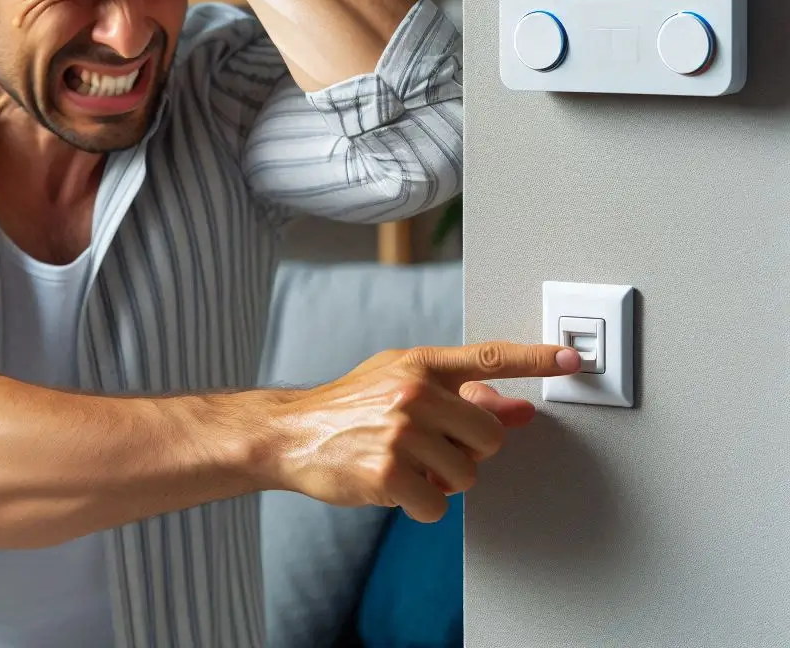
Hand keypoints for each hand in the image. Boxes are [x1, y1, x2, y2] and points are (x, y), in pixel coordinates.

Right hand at [270, 342, 580, 522]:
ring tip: (408, 464)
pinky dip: (420, 506)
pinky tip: (393, 485)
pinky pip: (437, 506)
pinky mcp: (388, 472)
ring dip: (443, 483)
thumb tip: (519, 409)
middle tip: (432, 448)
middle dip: (470, 451)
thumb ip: (462, 394)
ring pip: (467, 476)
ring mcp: (401, 431)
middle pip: (490, 436)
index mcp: (420, 364)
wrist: (292, 432)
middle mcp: (413, 391)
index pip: (490, 357)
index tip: (573, 360)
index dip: (536, 358)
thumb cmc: (351, 406)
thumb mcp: (403, 383)